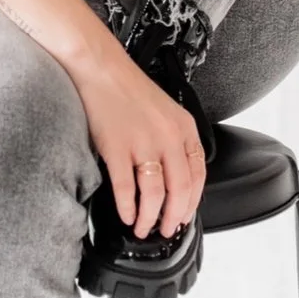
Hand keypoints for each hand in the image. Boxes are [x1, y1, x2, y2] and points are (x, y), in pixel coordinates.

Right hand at [71, 41, 208, 241]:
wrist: (100, 67)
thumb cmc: (127, 88)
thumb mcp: (165, 111)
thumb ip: (174, 140)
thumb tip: (174, 176)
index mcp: (184, 128)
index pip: (198, 175)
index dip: (192, 202)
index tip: (184, 216)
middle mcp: (168, 137)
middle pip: (179, 189)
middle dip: (174, 217)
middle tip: (167, 230)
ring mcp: (143, 142)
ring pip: (155, 194)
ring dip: (150, 218)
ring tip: (143, 228)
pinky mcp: (117, 147)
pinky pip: (126, 188)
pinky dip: (127, 207)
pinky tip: (126, 215)